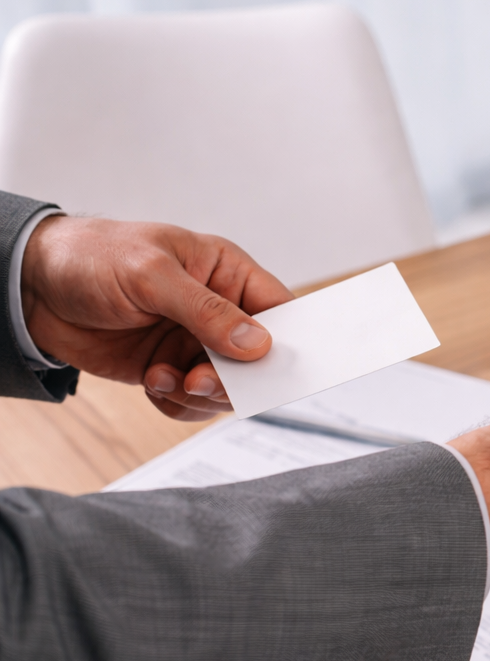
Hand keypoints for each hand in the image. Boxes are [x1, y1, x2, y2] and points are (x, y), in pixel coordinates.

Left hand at [20, 215, 292, 419]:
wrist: (31, 288)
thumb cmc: (91, 257)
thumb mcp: (151, 275)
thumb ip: (207, 310)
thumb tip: (258, 343)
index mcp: (226, 272)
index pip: (280, 310)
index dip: (288, 340)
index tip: (279, 366)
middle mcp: (217, 310)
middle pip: (258, 359)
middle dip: (235, 378)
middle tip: (202, 380)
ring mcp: (193, 341)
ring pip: (227, 387)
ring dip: (202, 394)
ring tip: (168, 379)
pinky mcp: (168, 367)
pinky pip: (192, 401)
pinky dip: (176, 403)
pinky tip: (152, 382)